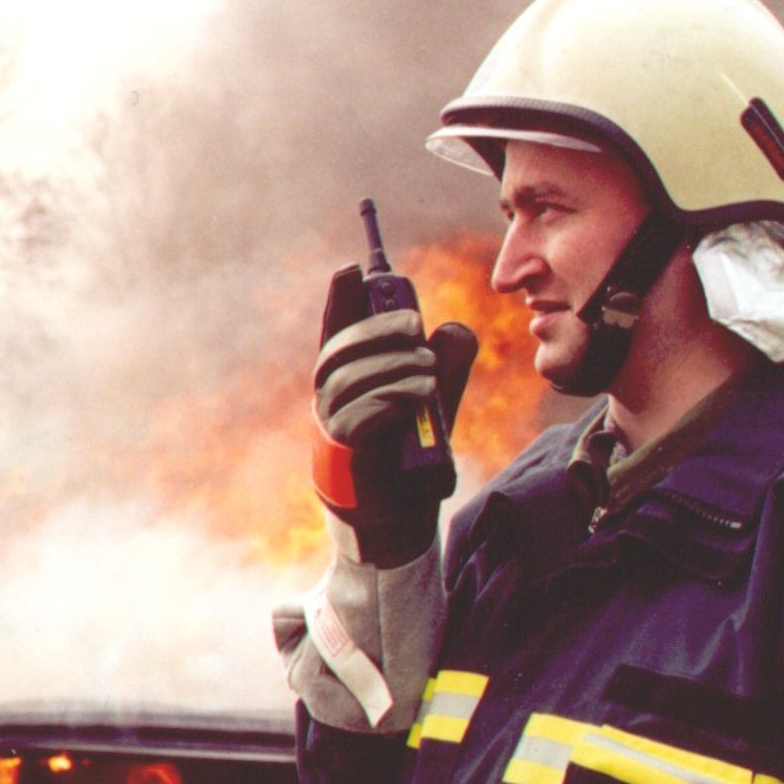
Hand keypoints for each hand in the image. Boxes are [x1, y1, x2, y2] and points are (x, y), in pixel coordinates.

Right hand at [312, 288, 475, 564]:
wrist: (404, 514)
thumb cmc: (412, 454)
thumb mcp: (438, 399)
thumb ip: (447, 362)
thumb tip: (451, 328)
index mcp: (349, 378)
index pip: (338, 331)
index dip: (341, 300)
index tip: (351, 269)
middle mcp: (332, 399)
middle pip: (338, 351)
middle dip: (375, 329)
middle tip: (415, 325)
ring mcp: (333, 428)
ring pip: (348, 381)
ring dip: (393, 367)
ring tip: (429, 374)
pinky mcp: (346, 456)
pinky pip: (357, 418)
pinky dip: (389, 400)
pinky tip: (416, 398)